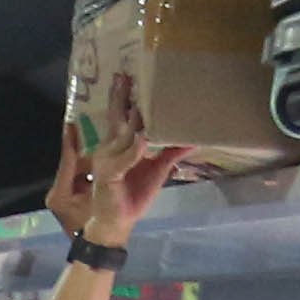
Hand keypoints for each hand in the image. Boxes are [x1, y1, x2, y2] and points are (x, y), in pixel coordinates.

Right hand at [50, 86, 191, 243]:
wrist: (118, 223)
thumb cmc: (133, 196)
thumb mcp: (158, 170)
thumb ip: (171, 153)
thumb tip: (193, 139)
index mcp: (117, 145)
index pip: (120, 116)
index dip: (123, 97)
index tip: (129, 76)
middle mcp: (108, 149)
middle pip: (115, 119)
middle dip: (120, 98)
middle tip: (124, 76)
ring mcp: (106, 161)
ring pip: (120, 136)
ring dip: (130, 121)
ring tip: (139, 104)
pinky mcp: (108, 176)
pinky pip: (123, 160)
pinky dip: (133, 151)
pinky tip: (142, 139)